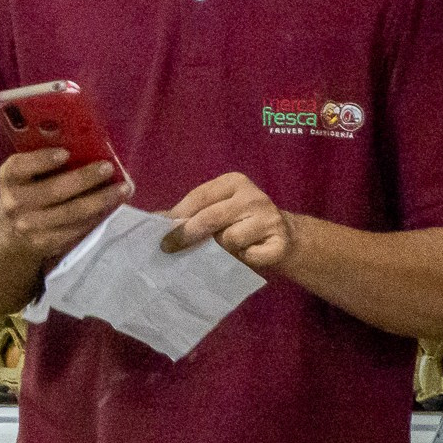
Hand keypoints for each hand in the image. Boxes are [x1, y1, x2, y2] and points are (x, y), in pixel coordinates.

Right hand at [0, 148, 132, 265]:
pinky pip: (76, 229)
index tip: (66, 152)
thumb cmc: (29, 189)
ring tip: (122, 188)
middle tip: (108, 167)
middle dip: (84, 179)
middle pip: (53, 190)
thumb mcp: (27, 173)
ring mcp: (29, 226)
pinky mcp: (44, 243)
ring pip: (71, 213)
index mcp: (10, 177)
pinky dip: (97, 216)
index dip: (42, 160)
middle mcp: (15, 202)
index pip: (20, 167)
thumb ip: (46, 160)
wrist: (12, 230)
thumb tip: (88, 146)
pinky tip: (111, 205)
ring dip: (100, 200)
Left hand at [161, 172, 295, 268]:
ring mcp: (269, 218)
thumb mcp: (217, 210)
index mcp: (234, 182)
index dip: (178, 214)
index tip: (160, 231)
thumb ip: (191, 213)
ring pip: (228, 239)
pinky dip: (243, 260)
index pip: (199, 196)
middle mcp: (253, 196)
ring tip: (227, 249)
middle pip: (210, 217)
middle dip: (186, 234)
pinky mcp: (279, 243)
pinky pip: (248, 256)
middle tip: (168, 248)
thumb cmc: (241, 224)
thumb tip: (156, 220)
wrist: (286, 238)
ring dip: (221, 250)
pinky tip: (248, 255)